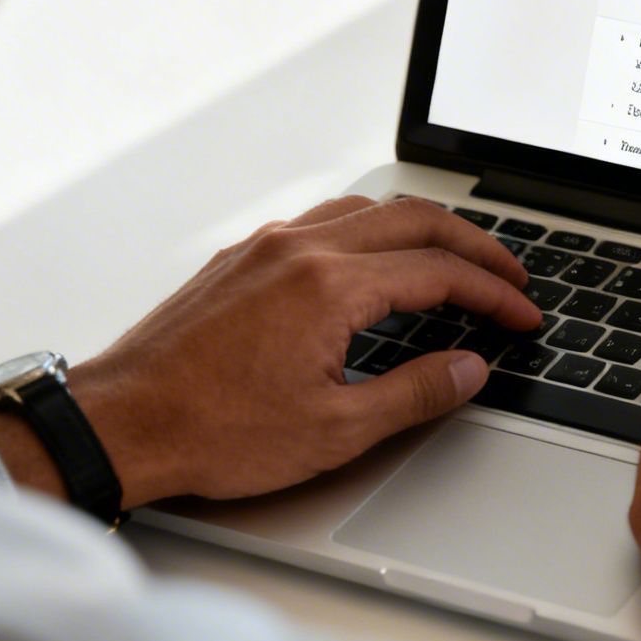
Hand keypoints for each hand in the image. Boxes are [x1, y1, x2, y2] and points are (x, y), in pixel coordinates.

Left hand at [0, 196, 539, 507]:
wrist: (117, 425)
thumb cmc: (209, 431)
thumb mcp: (334, 430)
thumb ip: (415, 394)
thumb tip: (467, 369)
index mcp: (330, 286)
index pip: (440, 272)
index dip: (494, 293)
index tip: (522, 315)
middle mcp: (299, 250)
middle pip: (415, 220)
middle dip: (475, 246)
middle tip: (511, 276)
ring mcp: (265, 248)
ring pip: (368, 209)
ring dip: (424, 229)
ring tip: (456, 261)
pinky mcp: (240, 259)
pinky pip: (325, 219)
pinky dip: (374, 230)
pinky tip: (380, 260)